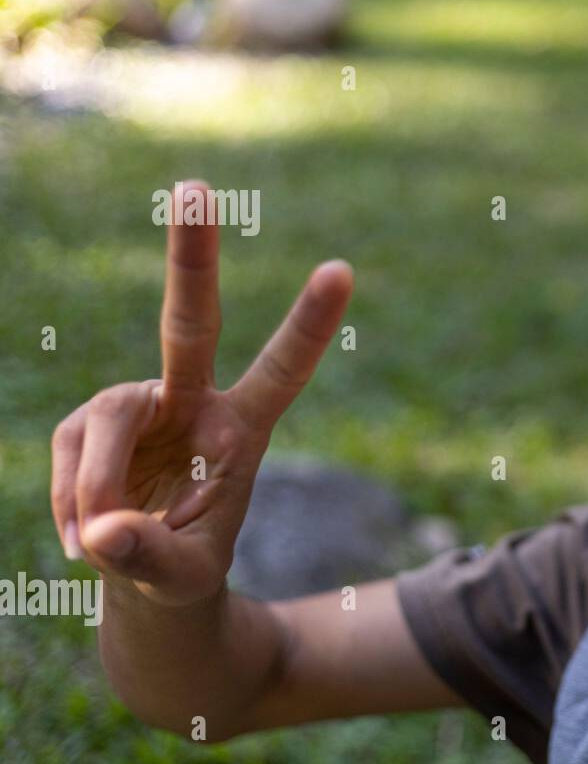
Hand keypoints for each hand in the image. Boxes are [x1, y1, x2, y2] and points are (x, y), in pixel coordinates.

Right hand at [50, 180, 353, 605]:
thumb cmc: (185, 568)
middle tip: (197, 186)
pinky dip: (70, 501)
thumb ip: (150, 558)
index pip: (282, 370)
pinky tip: (87, 534)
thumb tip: (102, 532)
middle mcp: (192, 399)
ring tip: (105, 543)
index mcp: (244, 428)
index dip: (306, 322)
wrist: (147, 575)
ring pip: (101, 426)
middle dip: (192, 257)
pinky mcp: (91, 421)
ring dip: (95, 489)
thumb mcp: (181, 578)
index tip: (341, 269)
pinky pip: (70, 456)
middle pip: (190, 323)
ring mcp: (138, 404)